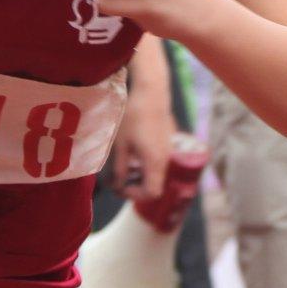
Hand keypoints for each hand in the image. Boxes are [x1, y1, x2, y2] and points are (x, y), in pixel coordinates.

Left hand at [112, 77, 175, 201]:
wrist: (151, 92)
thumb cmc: (133, 117)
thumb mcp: (121, 145)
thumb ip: (120, 169)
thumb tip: (117, 187)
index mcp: (155, 163)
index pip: (151, 193)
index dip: (134, 196)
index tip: (119, 187)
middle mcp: (166, 160)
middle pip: (155, 185)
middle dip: (135, 187)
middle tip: (118, 180)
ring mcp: (169, 151)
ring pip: (156, 174)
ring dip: (140, 176)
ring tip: (124, 166)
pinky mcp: (167, 142)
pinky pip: (158, 162)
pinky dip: (146, 165)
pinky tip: (133, 153)